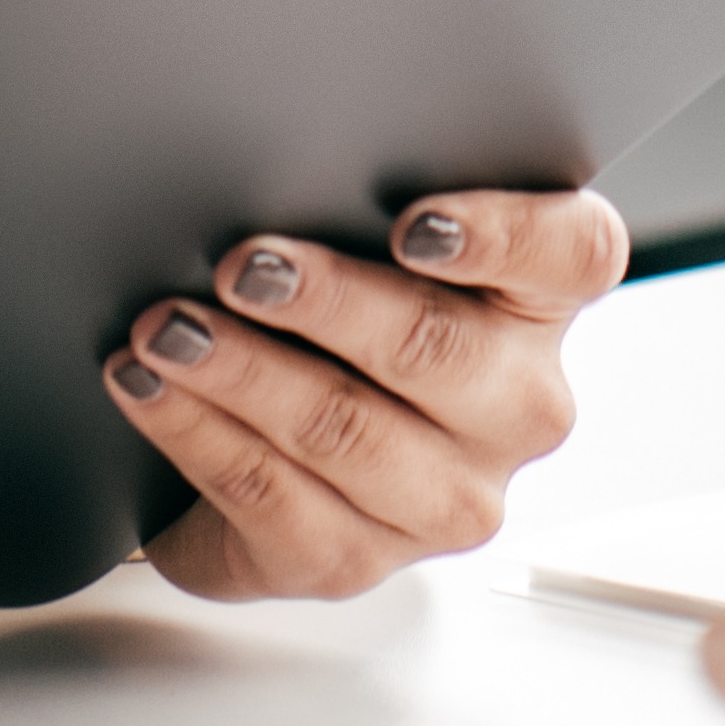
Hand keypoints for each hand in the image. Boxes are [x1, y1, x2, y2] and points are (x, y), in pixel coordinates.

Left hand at [102, 183, 630, 598]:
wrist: (274, 456)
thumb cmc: (331, 323)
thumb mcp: (367, 254)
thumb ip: (361, 208)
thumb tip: (278, 165)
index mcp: (540, 306)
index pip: (576, 254)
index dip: (504, 235)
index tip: (413, 224)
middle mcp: (517, 408)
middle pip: (437, 349)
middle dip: (327, 303)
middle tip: (242, 264)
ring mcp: (447, 499)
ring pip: (345, 430)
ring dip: (243, 371)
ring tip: (169, 329)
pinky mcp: (358, 559)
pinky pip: (270, 493)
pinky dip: (197, 430)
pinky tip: (148, 388)